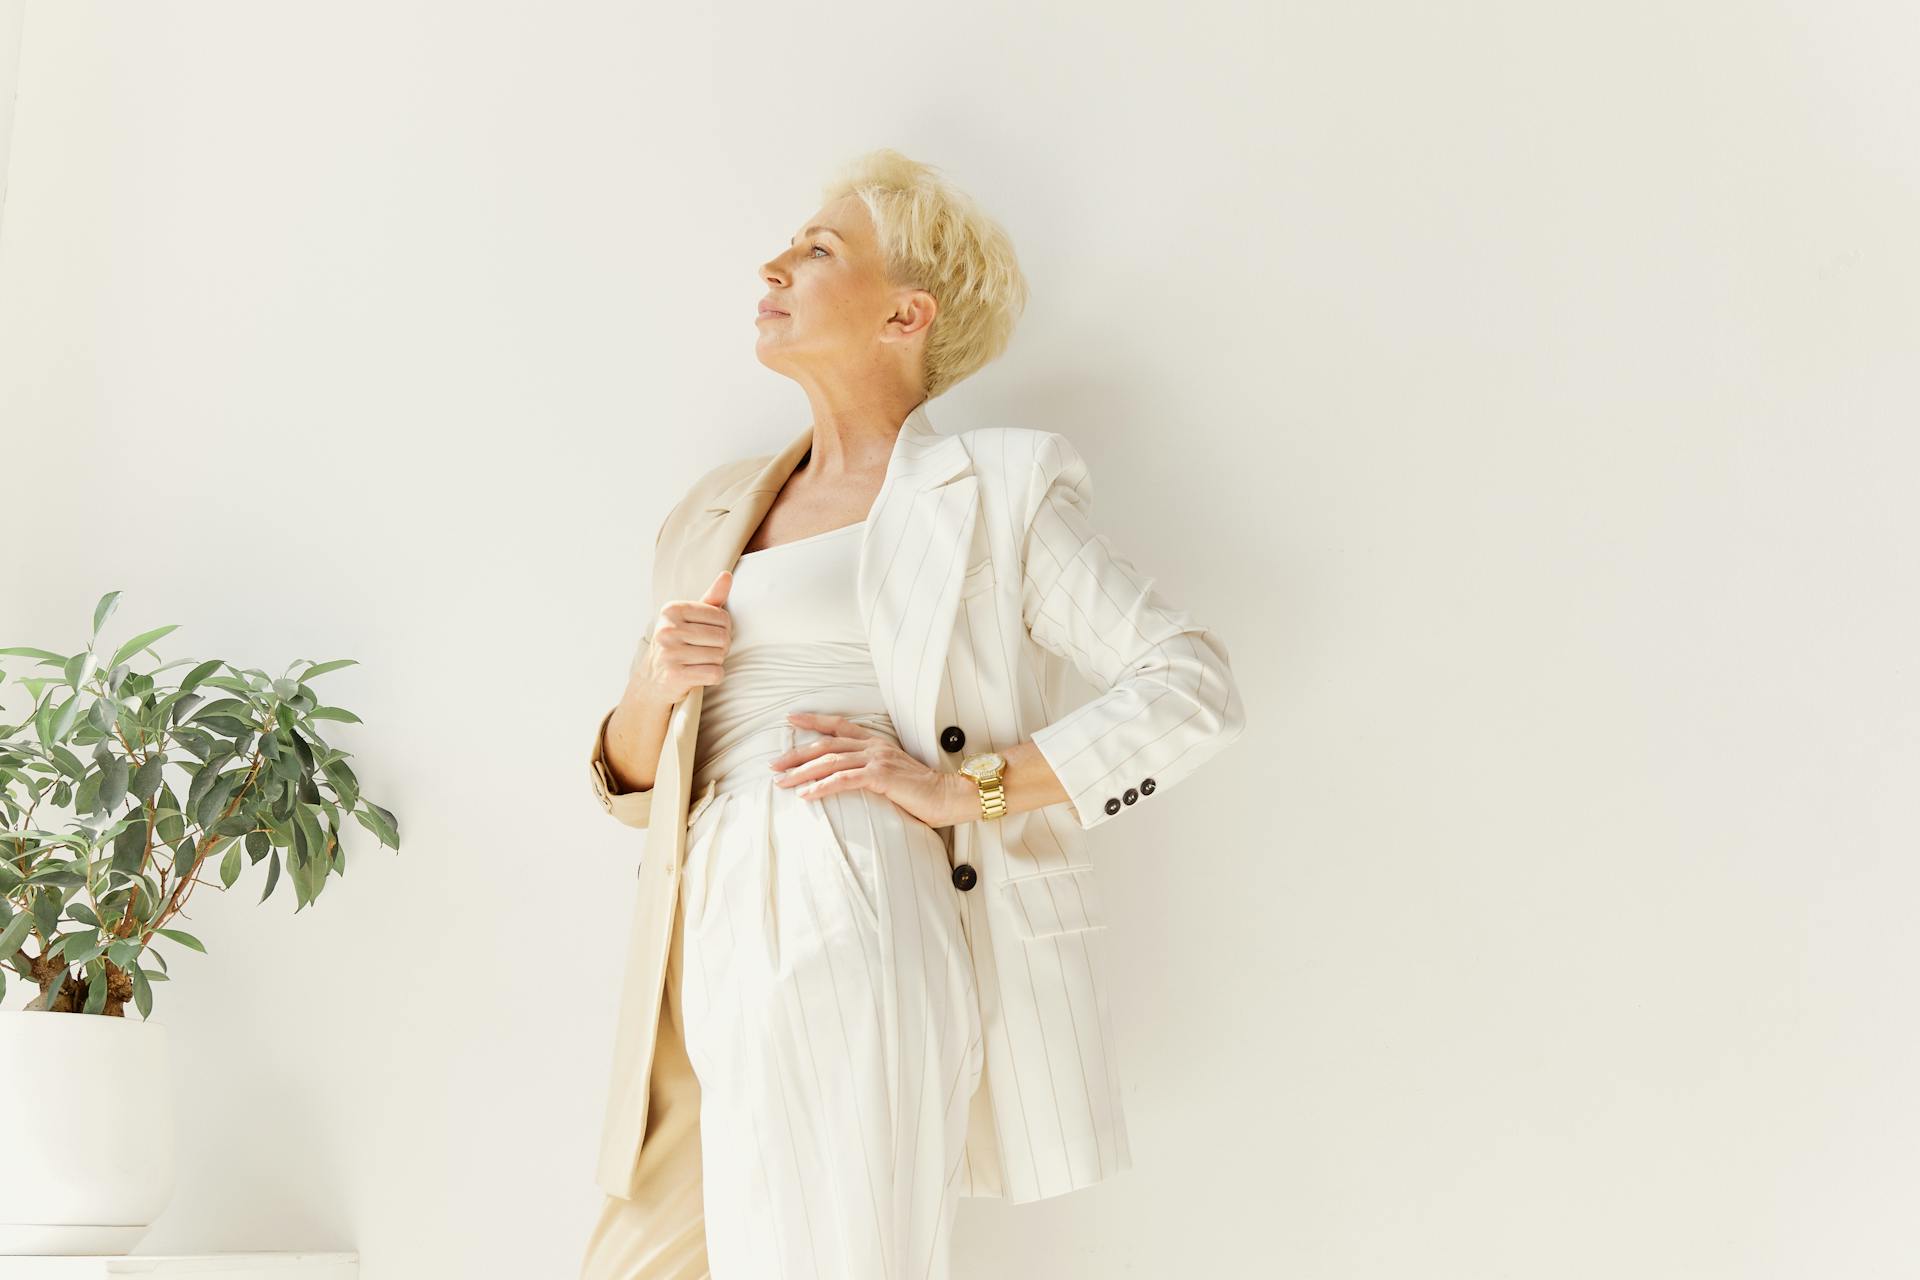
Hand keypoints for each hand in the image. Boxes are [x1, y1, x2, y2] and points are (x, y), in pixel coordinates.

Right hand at [636, 571, 734, 703]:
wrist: (651, 681)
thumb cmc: (676, 645)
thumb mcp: (690, 619)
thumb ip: (711, 598)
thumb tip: (727, 575)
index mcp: (671, 610)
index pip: (722, 616)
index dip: (723, 629)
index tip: (708, 636)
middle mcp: (667, 629)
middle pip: (723, 637)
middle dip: (721, 647)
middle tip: (705, 652)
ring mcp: (669, 653)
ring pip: (720, 656)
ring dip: (716, 662)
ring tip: (700, 662)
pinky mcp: (675, 676)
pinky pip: (715, 674)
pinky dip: (714, 676)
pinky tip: (699, 674)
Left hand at [771, 711, 977, 828]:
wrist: (948, 796)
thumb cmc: (922, 791)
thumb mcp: (893, 774)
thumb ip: (872, 770)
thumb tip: (849, 778)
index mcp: (876, 743)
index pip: (839, 726)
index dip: (813, 720)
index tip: (790, 718)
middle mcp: (873, 746)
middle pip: (826, 745)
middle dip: (796, 754)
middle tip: (773, 764)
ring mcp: (876, 759)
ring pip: (830, 762)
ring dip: (801, 773)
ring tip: (781, 782)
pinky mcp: (880, 776)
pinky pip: (843, 780)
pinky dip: (821, 787)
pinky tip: (805, 795)